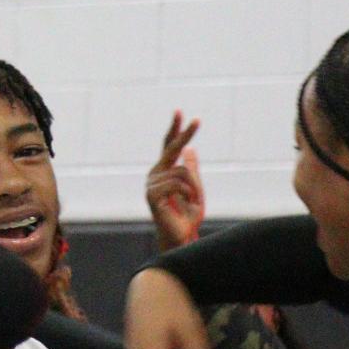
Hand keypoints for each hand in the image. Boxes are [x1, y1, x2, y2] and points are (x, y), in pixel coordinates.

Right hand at [146, 110, 204, 251]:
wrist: (181, 237)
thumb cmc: (187, 216)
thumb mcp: (195, 189)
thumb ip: (191, 170)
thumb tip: (190, 150)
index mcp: (163, 172)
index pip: (168, 146)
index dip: (174, 129)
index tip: (180, 111)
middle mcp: (154, 175)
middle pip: (172, 149)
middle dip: (185, 134)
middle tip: (197, 120)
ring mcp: (151, 184)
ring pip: (181, 171)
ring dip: (193, 187)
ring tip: (191, 201)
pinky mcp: (151, 195)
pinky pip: (177, 184)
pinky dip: (187, 194)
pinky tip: (182, 205)